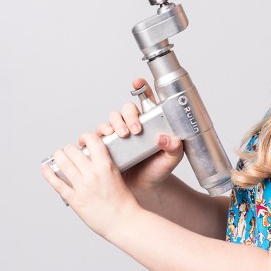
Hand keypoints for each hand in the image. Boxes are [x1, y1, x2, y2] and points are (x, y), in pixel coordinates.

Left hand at [41, 132, 141, 238]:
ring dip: (58, 157)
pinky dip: (49, 174)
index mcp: (106, 165)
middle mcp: (92, 174)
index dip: (85, 137)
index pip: (91, 139)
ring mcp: (82, 187)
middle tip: (69, 152)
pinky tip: (46, 168)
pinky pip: (57, 183)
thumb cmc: (123, 201)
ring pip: (62, 163)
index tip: (83, 141)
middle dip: (69, 149)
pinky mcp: (74, 200)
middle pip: (72, 150)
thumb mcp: (117, 175)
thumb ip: (104, 165)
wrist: (124, 222)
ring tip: (58, 156)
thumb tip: (90, 158)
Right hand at [87, 77, 184, 192]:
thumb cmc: (158, 170)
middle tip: (135, 130)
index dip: (141, 87)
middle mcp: (132, 124)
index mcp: (150, 122)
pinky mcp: (106, 146)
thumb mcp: (172, 159)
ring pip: (110, 119)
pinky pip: (96, 136)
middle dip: (128, 115)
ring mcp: (118, 134)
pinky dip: (95, 136)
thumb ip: (175, 148)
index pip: (145, 100)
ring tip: (122, 136)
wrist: (145, 188)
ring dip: (114, 124)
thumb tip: (166, 138)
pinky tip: (101, 141)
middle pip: (125, 109)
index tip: (138, 82)